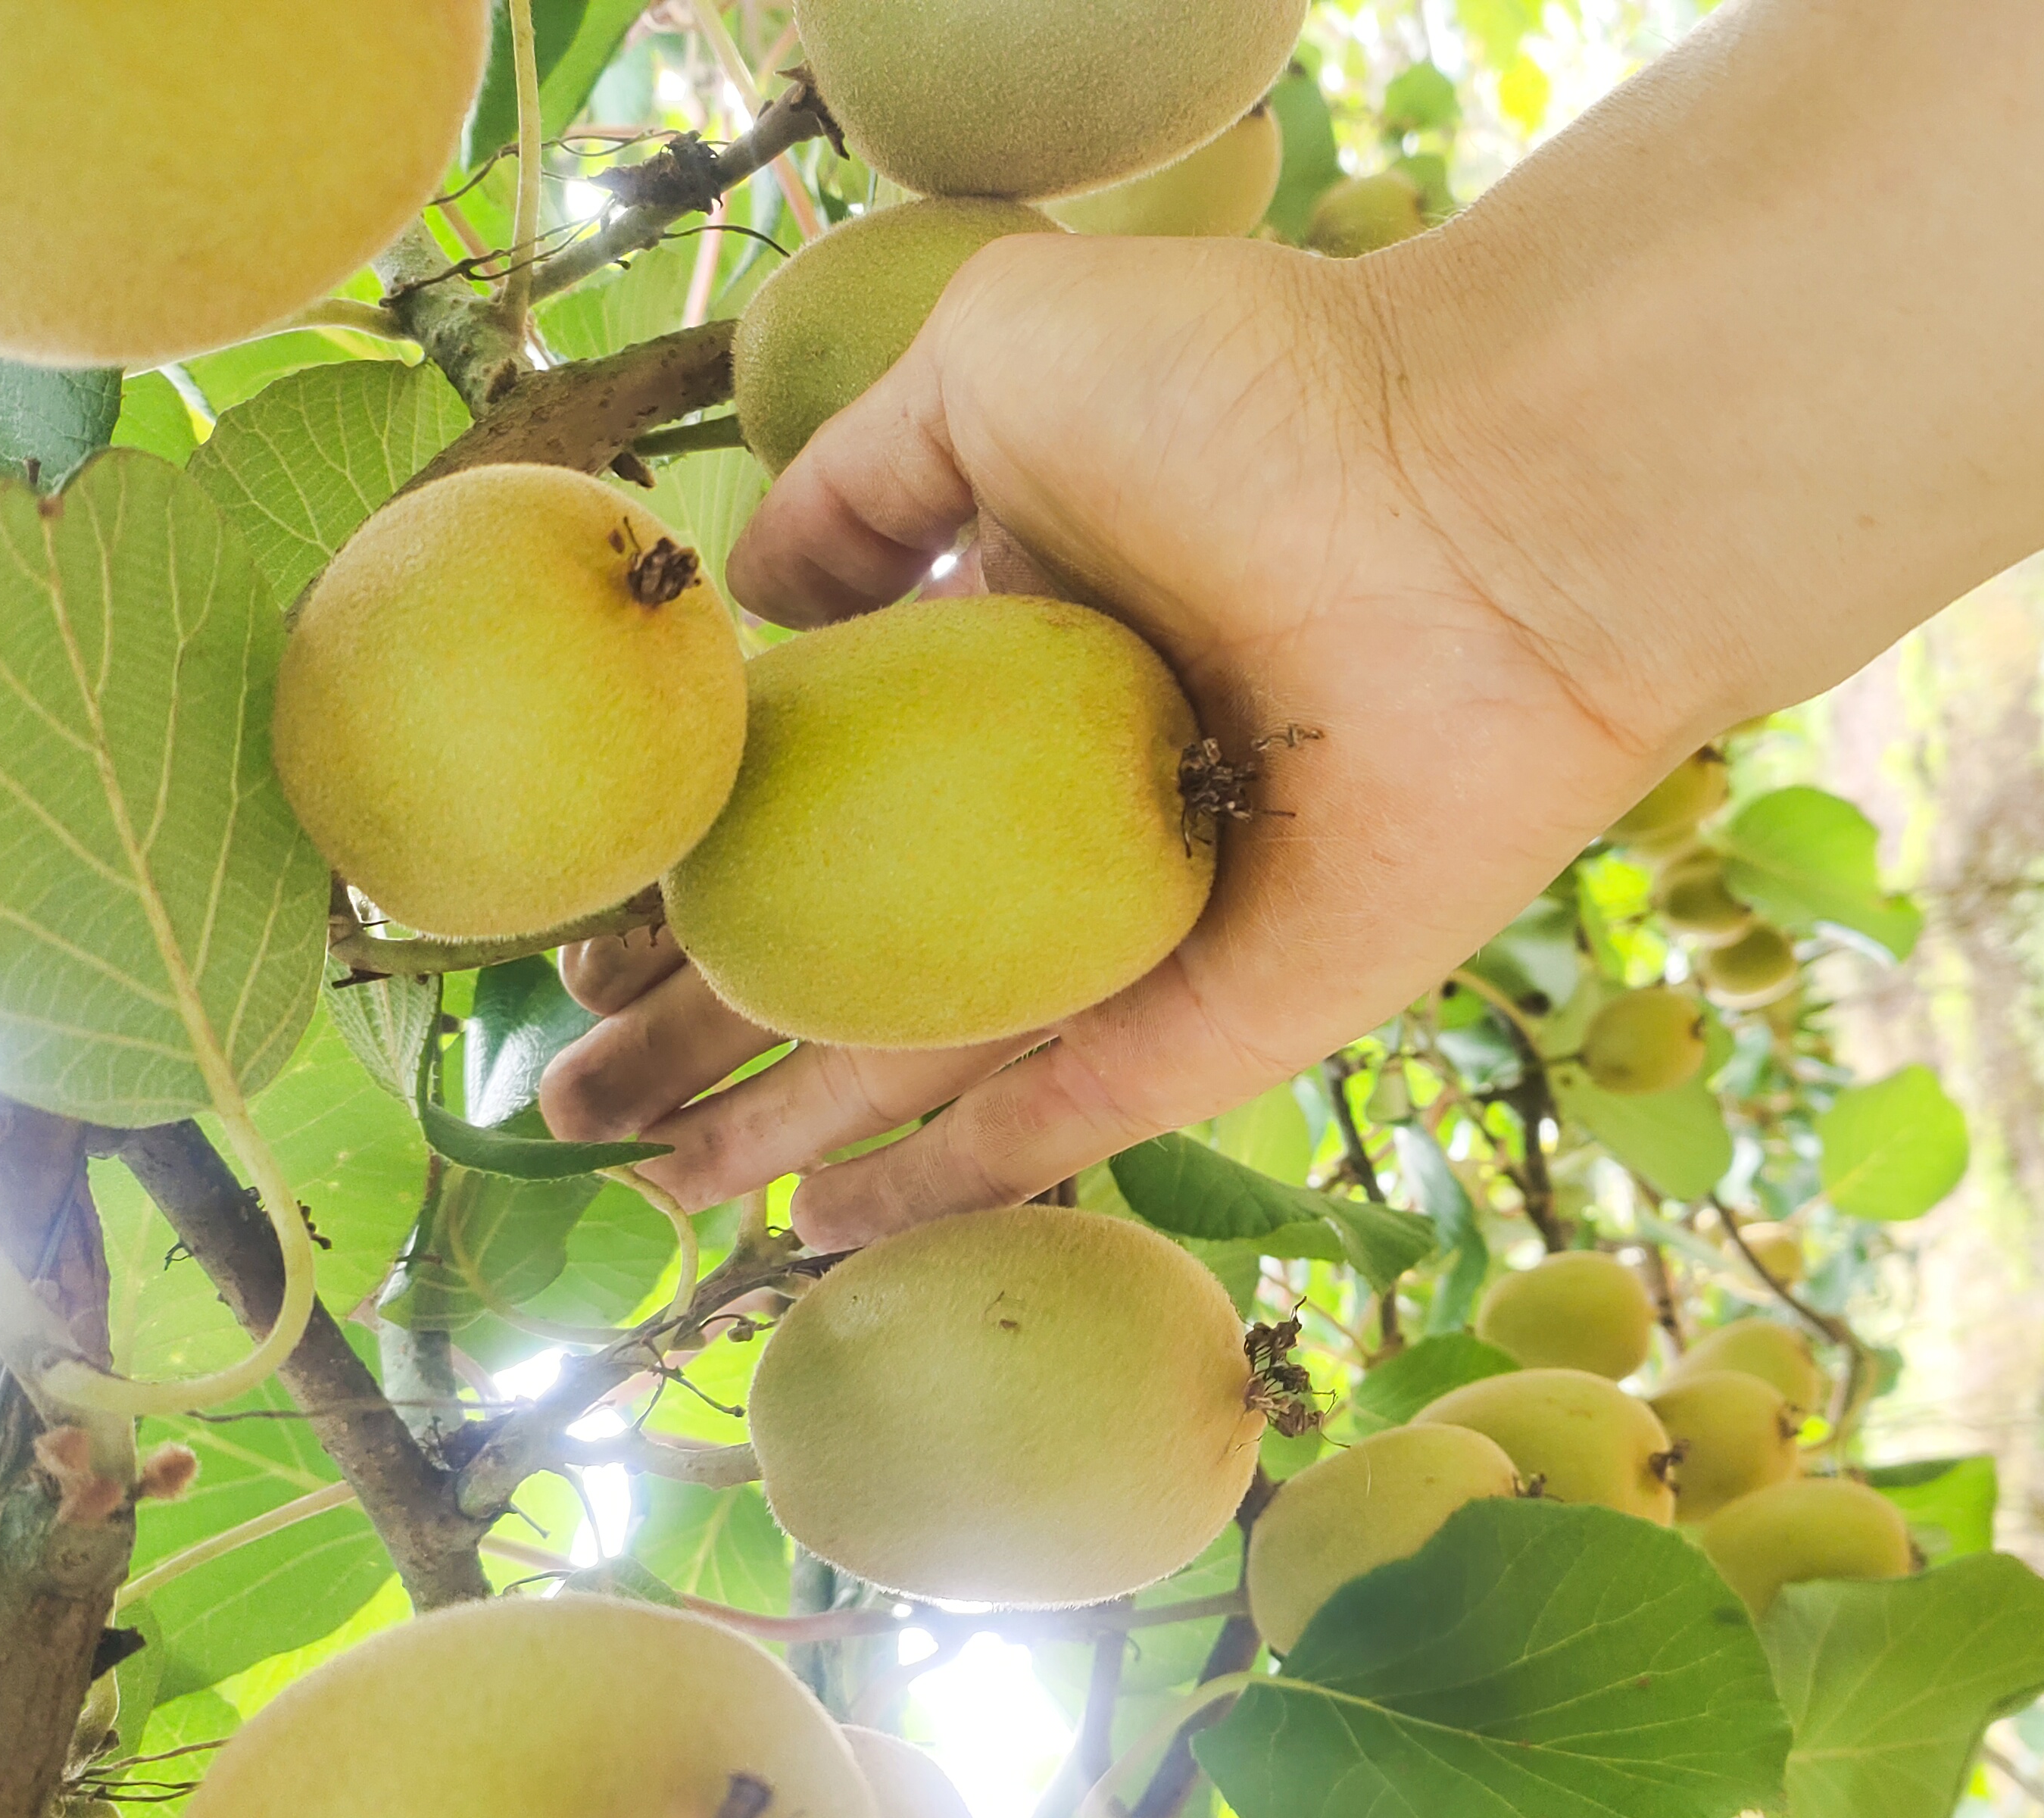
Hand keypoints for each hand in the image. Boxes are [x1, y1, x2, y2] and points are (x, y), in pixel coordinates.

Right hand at [540, 231, 1688, 1249]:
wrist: (1478, 504)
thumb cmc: (1257, 400)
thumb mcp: (999, 367)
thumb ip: (862, 479)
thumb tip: (758, 591)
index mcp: (1009, 668)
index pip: (814, 803)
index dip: (695, 872)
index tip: (589, 934)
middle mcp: (1062, 813)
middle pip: (840, 953)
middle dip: (700, 1029)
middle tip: (565, 1102)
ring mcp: (1139, 929)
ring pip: (919, 1060)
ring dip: (774, 1127)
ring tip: (642, 1183)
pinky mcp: (1220, 1021)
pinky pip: (1056, 1124)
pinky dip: (941, 1180)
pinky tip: (815, 1224)